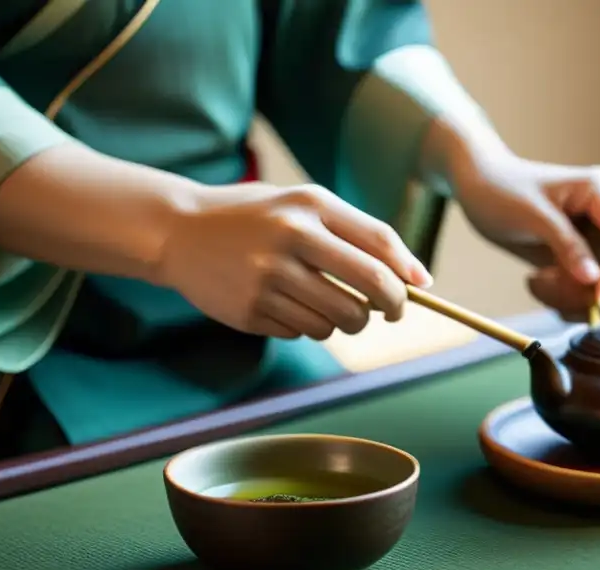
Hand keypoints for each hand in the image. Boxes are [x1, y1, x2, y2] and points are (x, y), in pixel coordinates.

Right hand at [157, 183, 432, 339]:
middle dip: (391, 306)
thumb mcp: (303, 206)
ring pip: (340, 320)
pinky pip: (305, 332)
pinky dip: (308, 326)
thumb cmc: (256, 218)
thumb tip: (421, 280)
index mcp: (309, 206)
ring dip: (347, 320)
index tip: (418, 288)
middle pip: (370, 288)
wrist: (179, 232)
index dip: (406, 272)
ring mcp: (268, 278)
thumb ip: (359, 234)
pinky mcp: (251, 311)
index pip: (380, 243)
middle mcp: (290, 239)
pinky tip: (288, 305)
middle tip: (390, 312)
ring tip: (331, 305)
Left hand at [449, 150, 599, 317]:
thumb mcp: (532, 216)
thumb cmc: (501, 188)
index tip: (599, 295)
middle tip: (553, 289)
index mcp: (598, 190)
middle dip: (592, 284)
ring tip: (535, 283)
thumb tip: (594, 279)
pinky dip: (562, 294)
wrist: (477, 186)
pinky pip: (581, 284)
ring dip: (572, 293)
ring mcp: (590, 234)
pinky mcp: (576, 253)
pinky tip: (535, 283)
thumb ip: (567, 246)